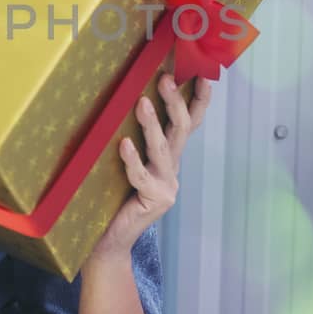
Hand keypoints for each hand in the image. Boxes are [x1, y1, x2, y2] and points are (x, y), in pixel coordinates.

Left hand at [91, 73, 214, 260]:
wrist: (110, 239)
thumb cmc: (113, 195)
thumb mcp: (129, 161)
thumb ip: (135, 138)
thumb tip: (129, 97)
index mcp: (169, 156)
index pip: (190, 123)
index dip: (200, 100)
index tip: (203, 74)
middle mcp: (172, 168)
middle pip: (181, 129)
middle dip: (175, 102)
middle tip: (164, 79)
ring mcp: (166, 185)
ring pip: (162, 149)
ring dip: (152, 124)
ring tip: (142, 103)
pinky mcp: (154, 200)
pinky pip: (141, 176)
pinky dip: (132, 159)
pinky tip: (123, 144)